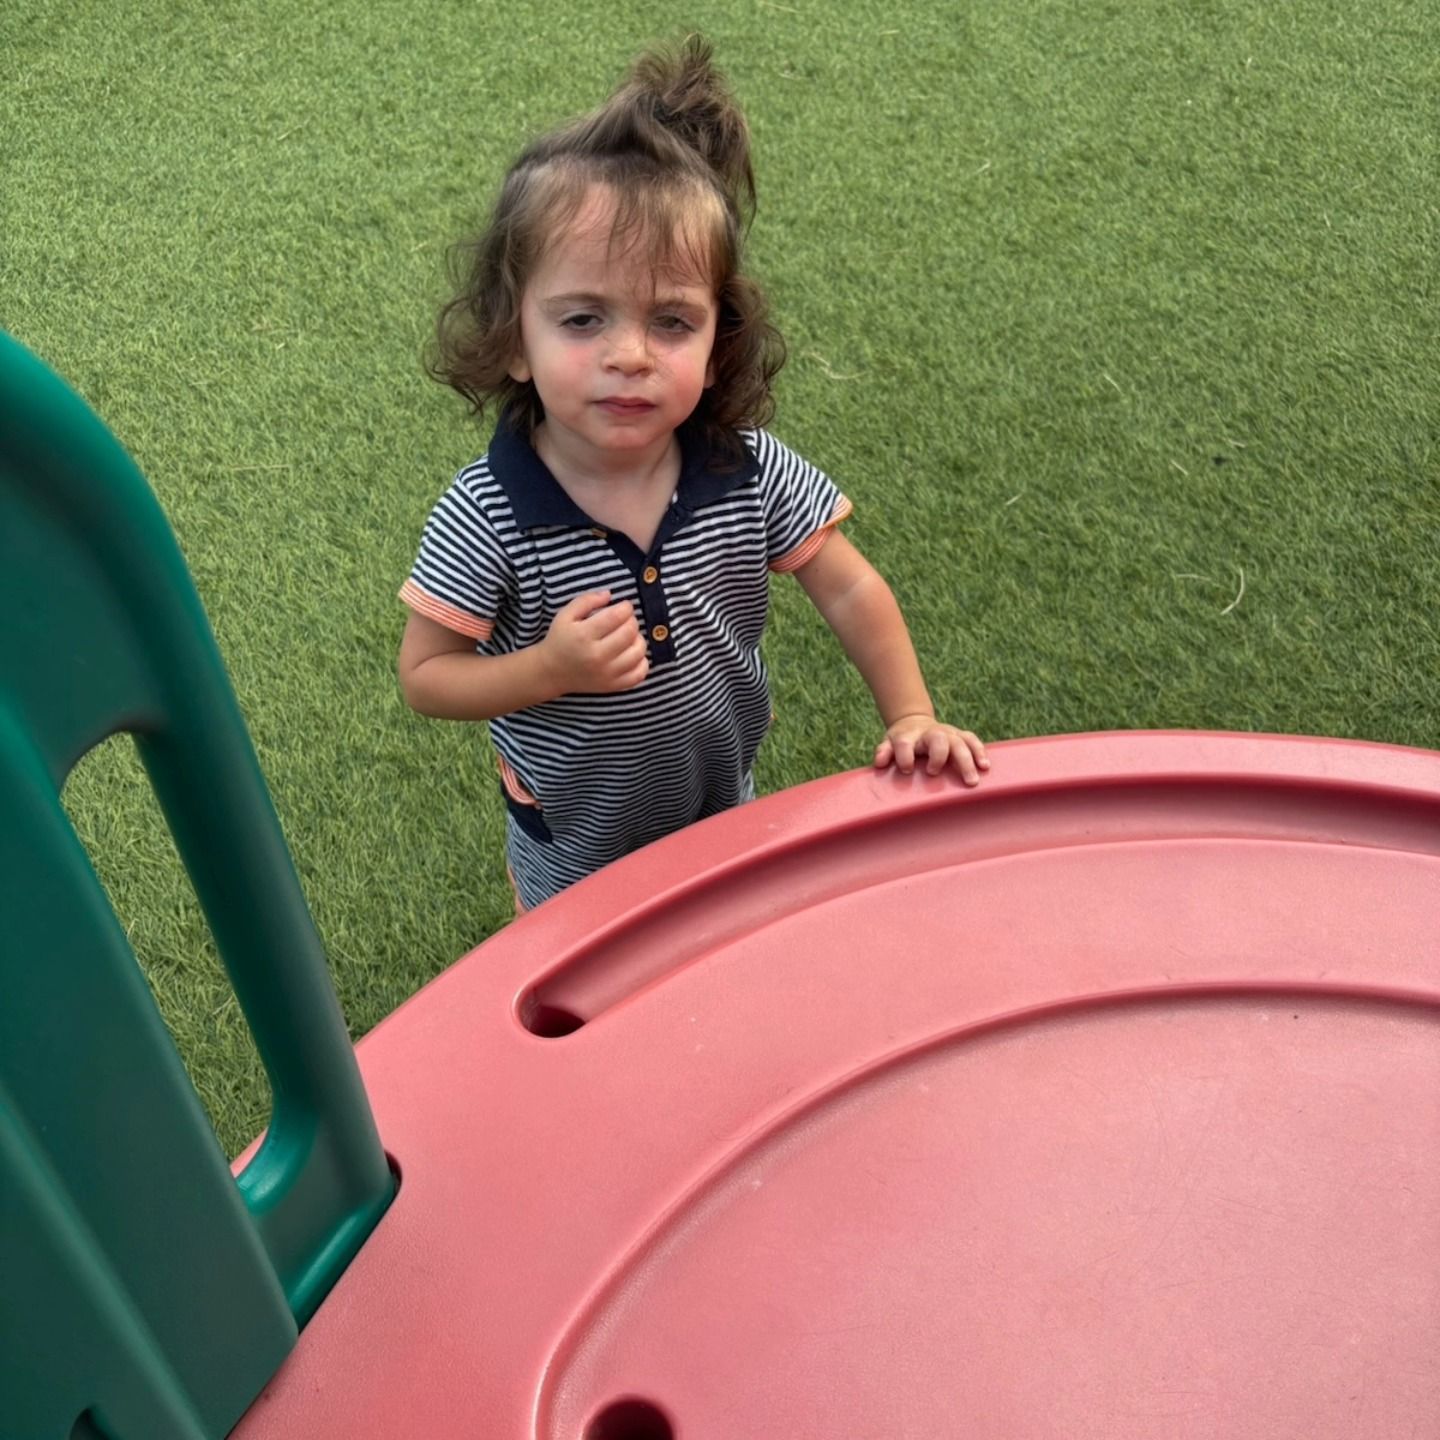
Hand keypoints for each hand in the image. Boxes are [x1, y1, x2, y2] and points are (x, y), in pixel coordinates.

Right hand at [540, 591, 648, 695]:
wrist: (551, 672)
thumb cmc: (560, 639)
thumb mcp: (565, 615)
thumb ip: (586, 600)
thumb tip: (609, 595)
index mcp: (584, 635)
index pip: (617, 616)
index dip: (626, 607)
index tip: (623, 606)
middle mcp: (596, 656)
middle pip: (630, 633)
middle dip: (632, 621)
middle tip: (624, 620)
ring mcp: (606, 674)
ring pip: (638, 652)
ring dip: (638, 639)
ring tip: (629, 636)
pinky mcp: (612, 686)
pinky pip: (639, 674)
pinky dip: (642, 662)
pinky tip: (631, 654)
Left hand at [875, 714, 989, 785]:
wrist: (914, 722)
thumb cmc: (901, 741)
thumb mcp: (888, 743)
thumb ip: (883, 752)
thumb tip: (879, 763)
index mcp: (909, 736)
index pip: (905, 744)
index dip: (905, 756)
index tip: (907, 769)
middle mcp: (930, 733)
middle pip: (937, 740)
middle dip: (939, 756)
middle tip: (935, 774)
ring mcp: (947, 733)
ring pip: (960, 742)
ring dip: (967, 760)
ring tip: (973, 779)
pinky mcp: (959, 735)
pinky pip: (972, 740)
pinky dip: (979, 752)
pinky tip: (985, 766)